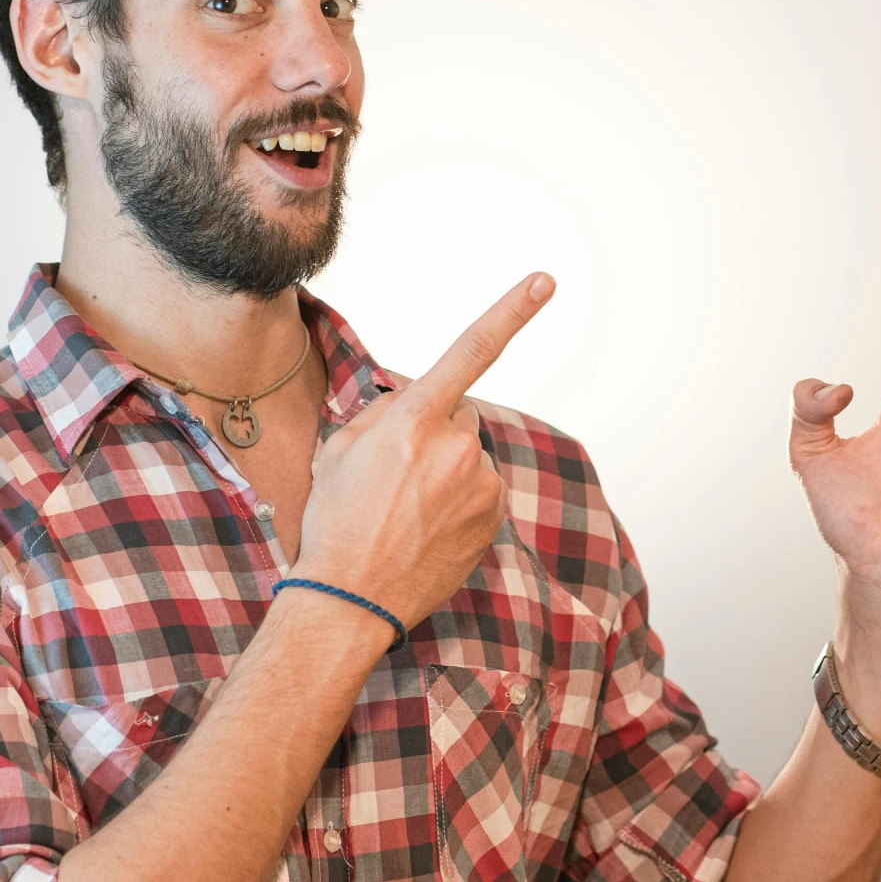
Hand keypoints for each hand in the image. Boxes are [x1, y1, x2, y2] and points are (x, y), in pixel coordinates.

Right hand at [296, 273, 555, 626]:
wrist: (349, 600)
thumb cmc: (334, 521)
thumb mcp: (338, 449)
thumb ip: (384, 414)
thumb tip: (413, 405)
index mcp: (414, 420)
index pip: (470, 350)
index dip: (512, 310)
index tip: (546, 281)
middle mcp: (456, 447)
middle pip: (457, 415)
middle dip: (433, 431)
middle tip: (391, 475)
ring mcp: (480, 485)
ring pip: (467, 457)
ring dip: (443, 471)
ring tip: (402, 511)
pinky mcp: (493, 517)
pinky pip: (478, 491)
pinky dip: (457, 502)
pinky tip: (423, 529)